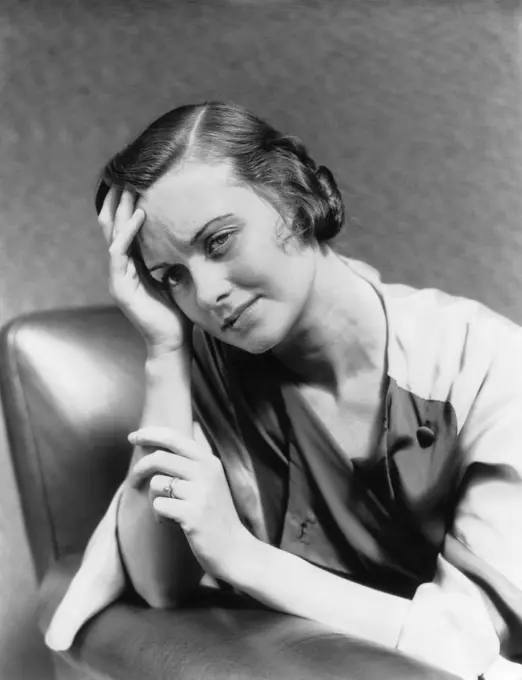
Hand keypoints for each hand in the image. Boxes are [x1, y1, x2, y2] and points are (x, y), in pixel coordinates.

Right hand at [99, 186, 192, 353]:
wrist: (172, 341)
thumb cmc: (176, 311)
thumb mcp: (174, 277)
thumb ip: (170, 258)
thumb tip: (186, 235)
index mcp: (132, 265)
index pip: (122, 228)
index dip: (124, 204)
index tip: (133, 180)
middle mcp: (120, 268)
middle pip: (111, 226)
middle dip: (116, 200)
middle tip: (123, 174)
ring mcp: (118, 277)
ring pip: (113, 235)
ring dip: (121, 210)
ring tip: (128, 187)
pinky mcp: (121, 287)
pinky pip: (120, 254)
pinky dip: (128, 233)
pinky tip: (139, 216)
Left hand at [128, 424, 251, 579]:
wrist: (234, 549)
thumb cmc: (218, 513)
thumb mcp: (215, 477)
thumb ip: (202, 452)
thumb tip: (194, 423)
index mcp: (209, 461)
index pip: (175, 437)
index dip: (150, 433)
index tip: (133, 437)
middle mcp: (206, 473)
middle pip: (160, 458)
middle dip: (140, 468)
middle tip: (134, 480)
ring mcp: (200, 493)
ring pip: (156, 484)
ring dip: (153, 498)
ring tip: (165, 509)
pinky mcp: (192, 515)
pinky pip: (158, 506)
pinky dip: (158, 516)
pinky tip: (169, 522)